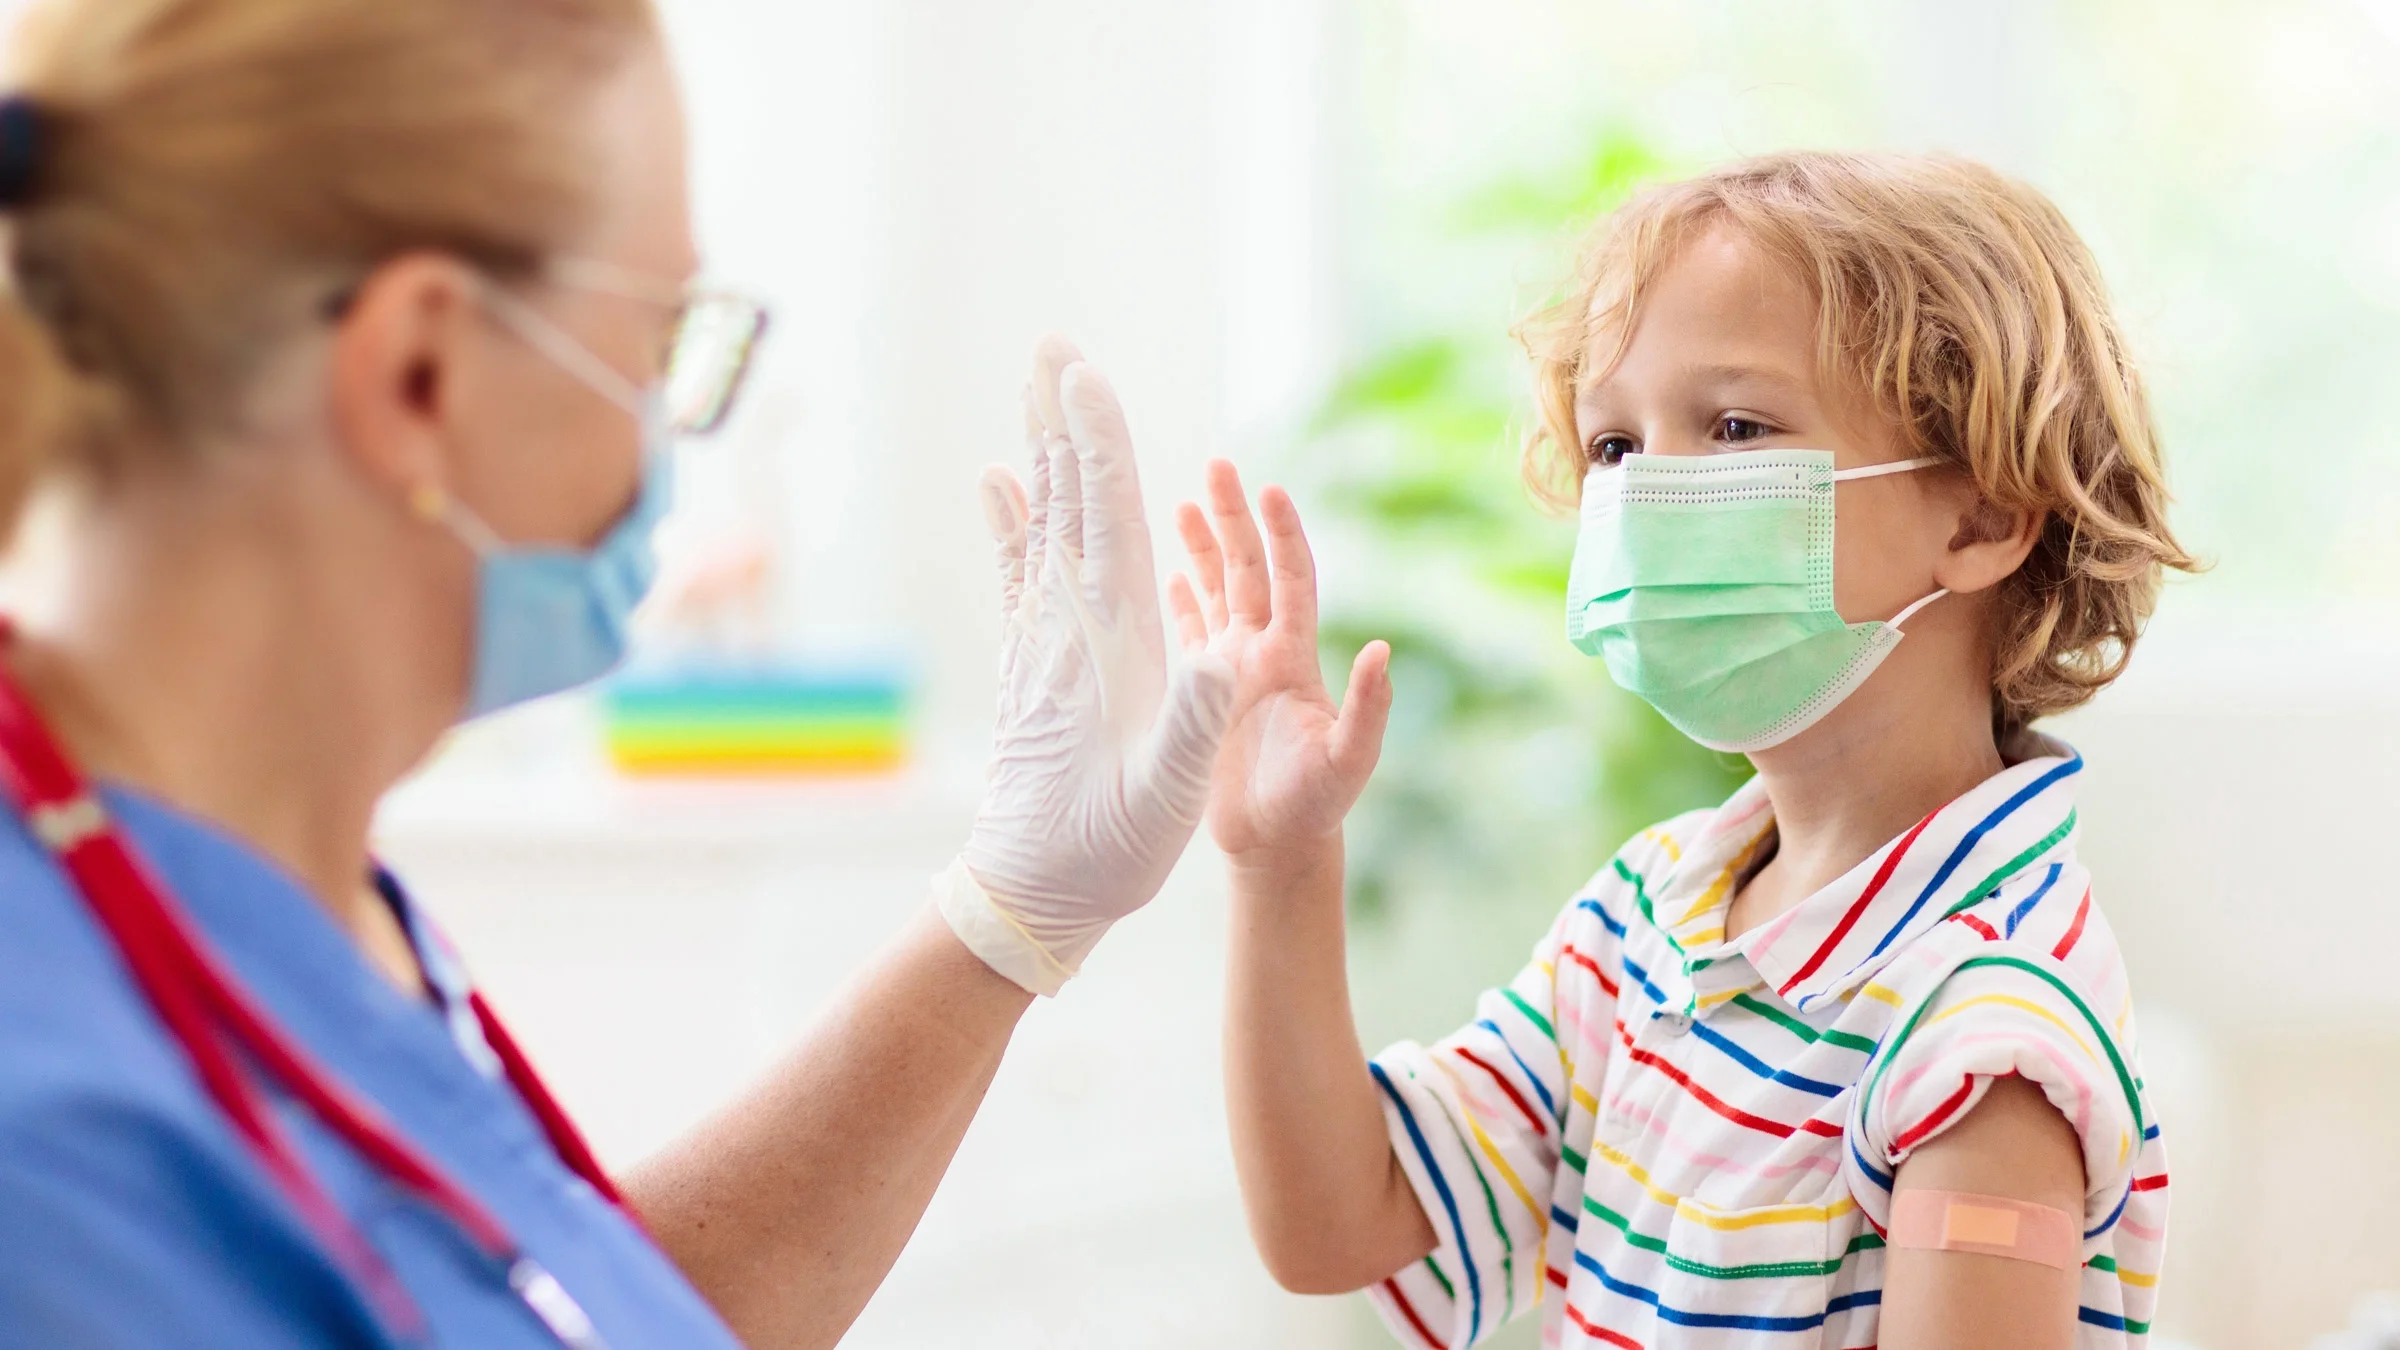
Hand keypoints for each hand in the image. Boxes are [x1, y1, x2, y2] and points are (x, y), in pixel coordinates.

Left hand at [937, 338, 1237, 996]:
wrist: (1025, 896)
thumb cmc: (1105, 852)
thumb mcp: (1164, 797)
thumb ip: (1195, 725)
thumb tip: (1228, 656)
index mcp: (1110, 644)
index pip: (1107, 522)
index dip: (1099, 444)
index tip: (1085, 377)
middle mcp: (1068, 628)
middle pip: (1068, 499)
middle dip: (1063, 419)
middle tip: (1051, 343)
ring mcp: (1043, 641)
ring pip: (1044, 522)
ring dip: (1043, 448)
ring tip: (1033, 385)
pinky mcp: (1029, 664)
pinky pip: (1021, 568)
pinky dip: (1013, 517)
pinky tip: (1000, 479)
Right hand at [1167, 461, 1390, 863]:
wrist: (1277, 847)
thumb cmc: (1316, 807)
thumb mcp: (1348, 759)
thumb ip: (1368, 707)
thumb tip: (1380, 648)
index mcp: (1294, 657)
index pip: (1290, 578)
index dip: (1281, 533)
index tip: (1268, 488)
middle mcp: (1263, 654)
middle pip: (1247, 569)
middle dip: (1232, 519)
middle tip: (1216, 466)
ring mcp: (1231, 672)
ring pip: (1216, 593)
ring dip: (1201, 549)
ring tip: (1181, 502)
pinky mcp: (1203, 698)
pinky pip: (1190, 636)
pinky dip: (1180, 603)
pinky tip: (1165, 575)